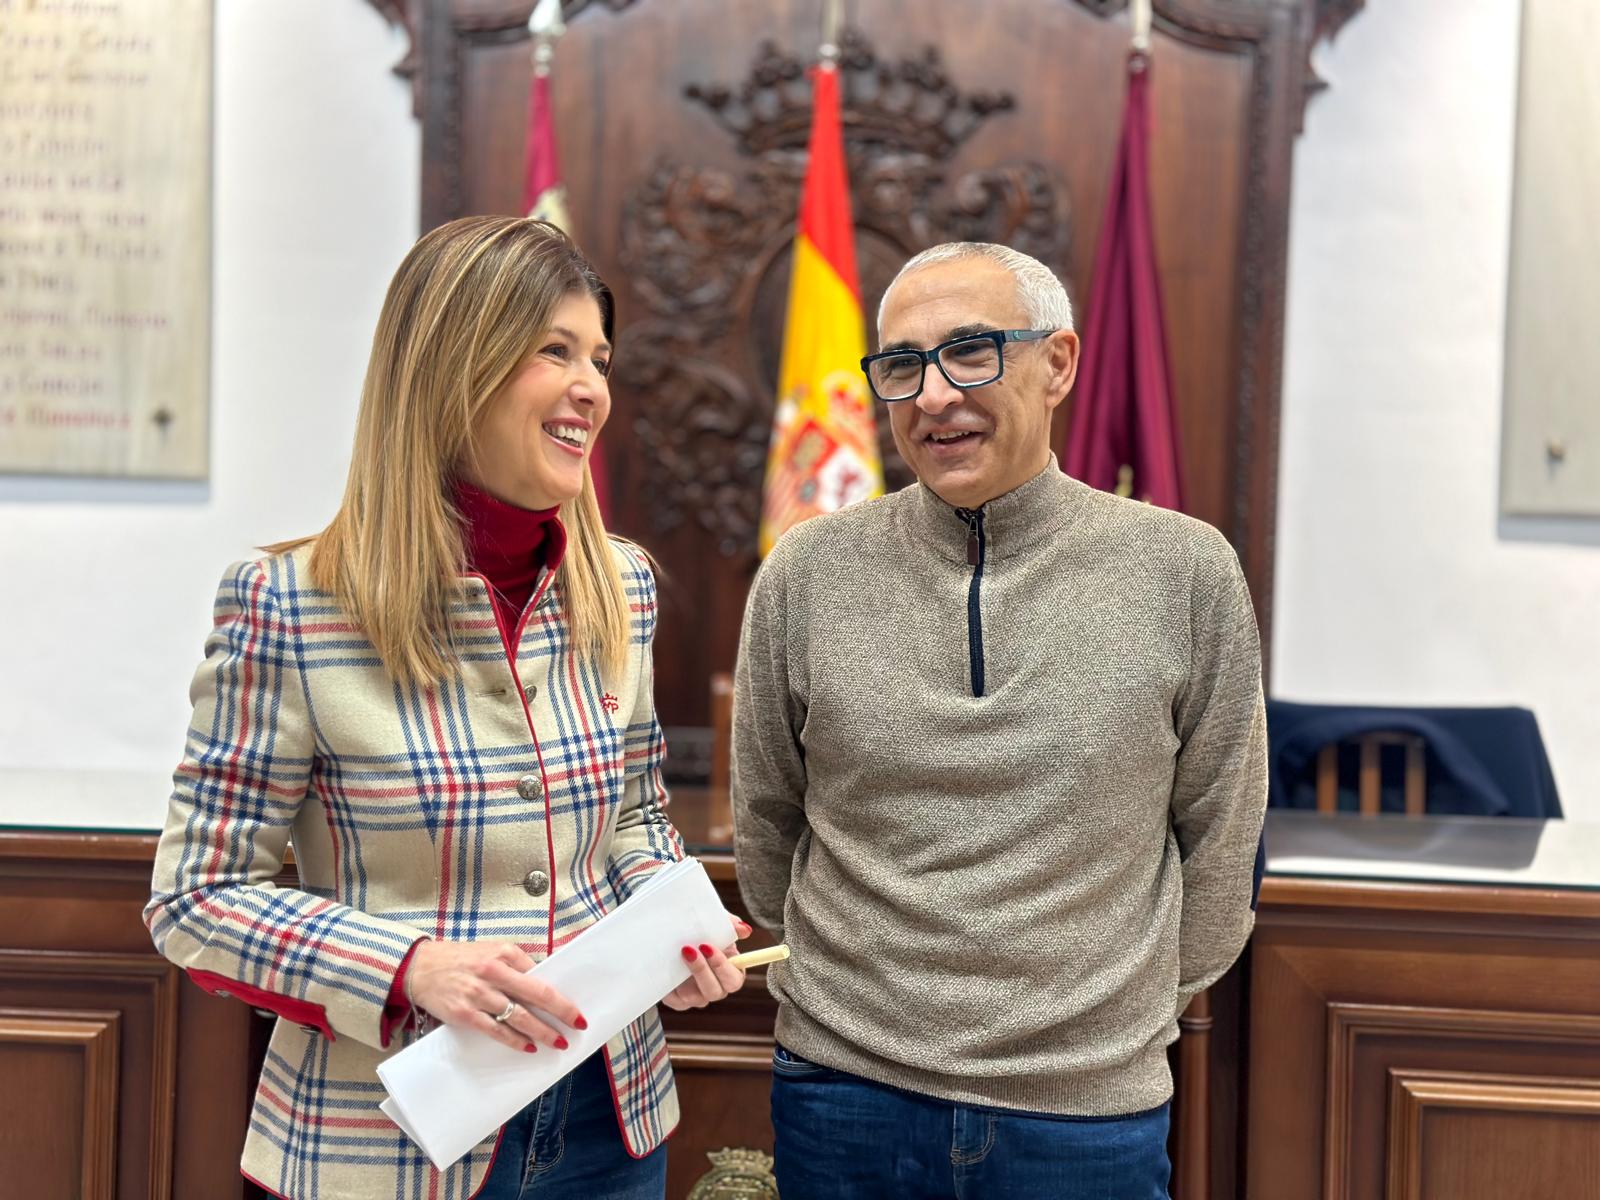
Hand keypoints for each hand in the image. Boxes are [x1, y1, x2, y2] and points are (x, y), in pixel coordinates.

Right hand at [406, 939, 584, 1053]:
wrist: (419, 967)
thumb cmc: (459, 960)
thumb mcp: (491, 951)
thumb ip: (517, 964)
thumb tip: (544, 980)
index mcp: (504, 953)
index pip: (540, 975)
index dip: (559, 994)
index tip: (574, 1007)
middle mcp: (493, 971)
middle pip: (536, 994)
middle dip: (560, 1011)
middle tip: (577, 1024)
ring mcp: (478, 994)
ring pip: (518, 1016)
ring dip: (542, 1031)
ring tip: (558, 1042)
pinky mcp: (465, 1013)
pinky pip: (496, 1030)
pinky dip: (514, 1040)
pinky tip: (528, 1046)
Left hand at [660, 913, 751, 1010]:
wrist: (672, 939)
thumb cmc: (700, 933)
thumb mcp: (714, 924)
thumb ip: (729, 925)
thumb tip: (744, 929)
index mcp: (730, 972)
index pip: (735, 979)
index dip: (723, 967)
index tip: (708, 947)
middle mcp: (716, 987)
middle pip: (716, 991)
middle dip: (702, 970)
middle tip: (690, 949)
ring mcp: (697, 996)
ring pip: (695, 997)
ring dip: (685, 975)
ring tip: (678, 954)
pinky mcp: (678, 1001)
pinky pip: (676, 1000)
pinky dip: (671, 985)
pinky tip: (668, 967)